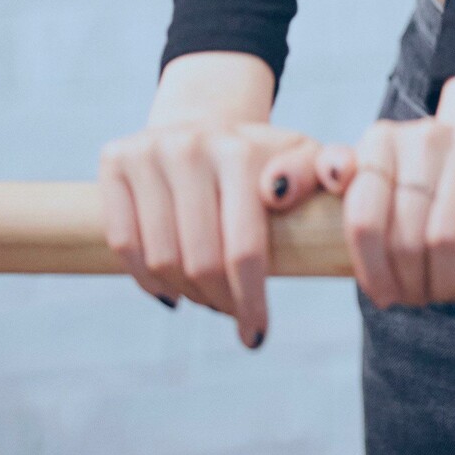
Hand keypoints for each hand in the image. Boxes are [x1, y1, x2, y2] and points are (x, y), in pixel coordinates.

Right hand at [98, 119, 324, 348]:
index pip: (244, 250)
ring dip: (186, 294)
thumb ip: (333, 166)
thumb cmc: (262, 158)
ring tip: (207, 299)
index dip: (250, 302)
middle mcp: (190, 145)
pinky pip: (124, 244)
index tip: (256, 334)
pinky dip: (146, 279)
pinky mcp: (115, 159)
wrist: (205, 120)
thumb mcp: (302, 158)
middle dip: (220, 302)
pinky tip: (171, 290)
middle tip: (233, 316)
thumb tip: (339, 177)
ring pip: (160, 259)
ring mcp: (148, 150)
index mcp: (240, 150)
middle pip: (199, 262)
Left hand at [266, 75, 454, 307]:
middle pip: (405, 239)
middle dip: (410, 286)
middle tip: (415, 300)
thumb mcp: (368, 170)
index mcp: (379, 142)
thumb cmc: (418, 172)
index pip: (363, 221)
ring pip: (445, 238)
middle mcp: (421, 138)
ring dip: (444, 282)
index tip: (381, 296)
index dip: (372, 273)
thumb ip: (315, 178)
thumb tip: (271, 193)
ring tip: (443, 292)